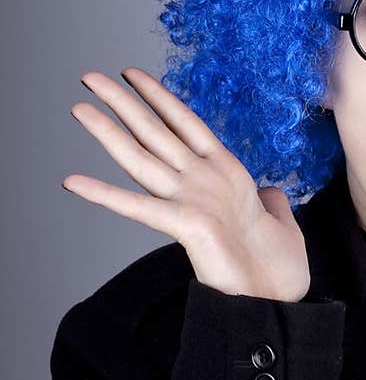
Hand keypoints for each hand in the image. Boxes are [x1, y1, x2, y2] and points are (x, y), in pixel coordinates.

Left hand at [62, 67, 311, 301]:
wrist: (279, 302)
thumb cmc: (279, 270)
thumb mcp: (280, 224)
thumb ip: (272, 203)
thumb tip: (268, 195)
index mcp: (231, 174)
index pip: (188, 125)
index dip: (160, 98)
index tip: (134, 77)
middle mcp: (210, 178)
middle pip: (158, 130)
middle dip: (123, 102)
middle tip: (91, 77)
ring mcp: (198, 198)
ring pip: (143, 156)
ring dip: (109, 129)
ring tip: (80, 106)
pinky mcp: (188, 225)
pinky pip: (135, 208)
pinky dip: (102, 195)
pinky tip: (71, 182)